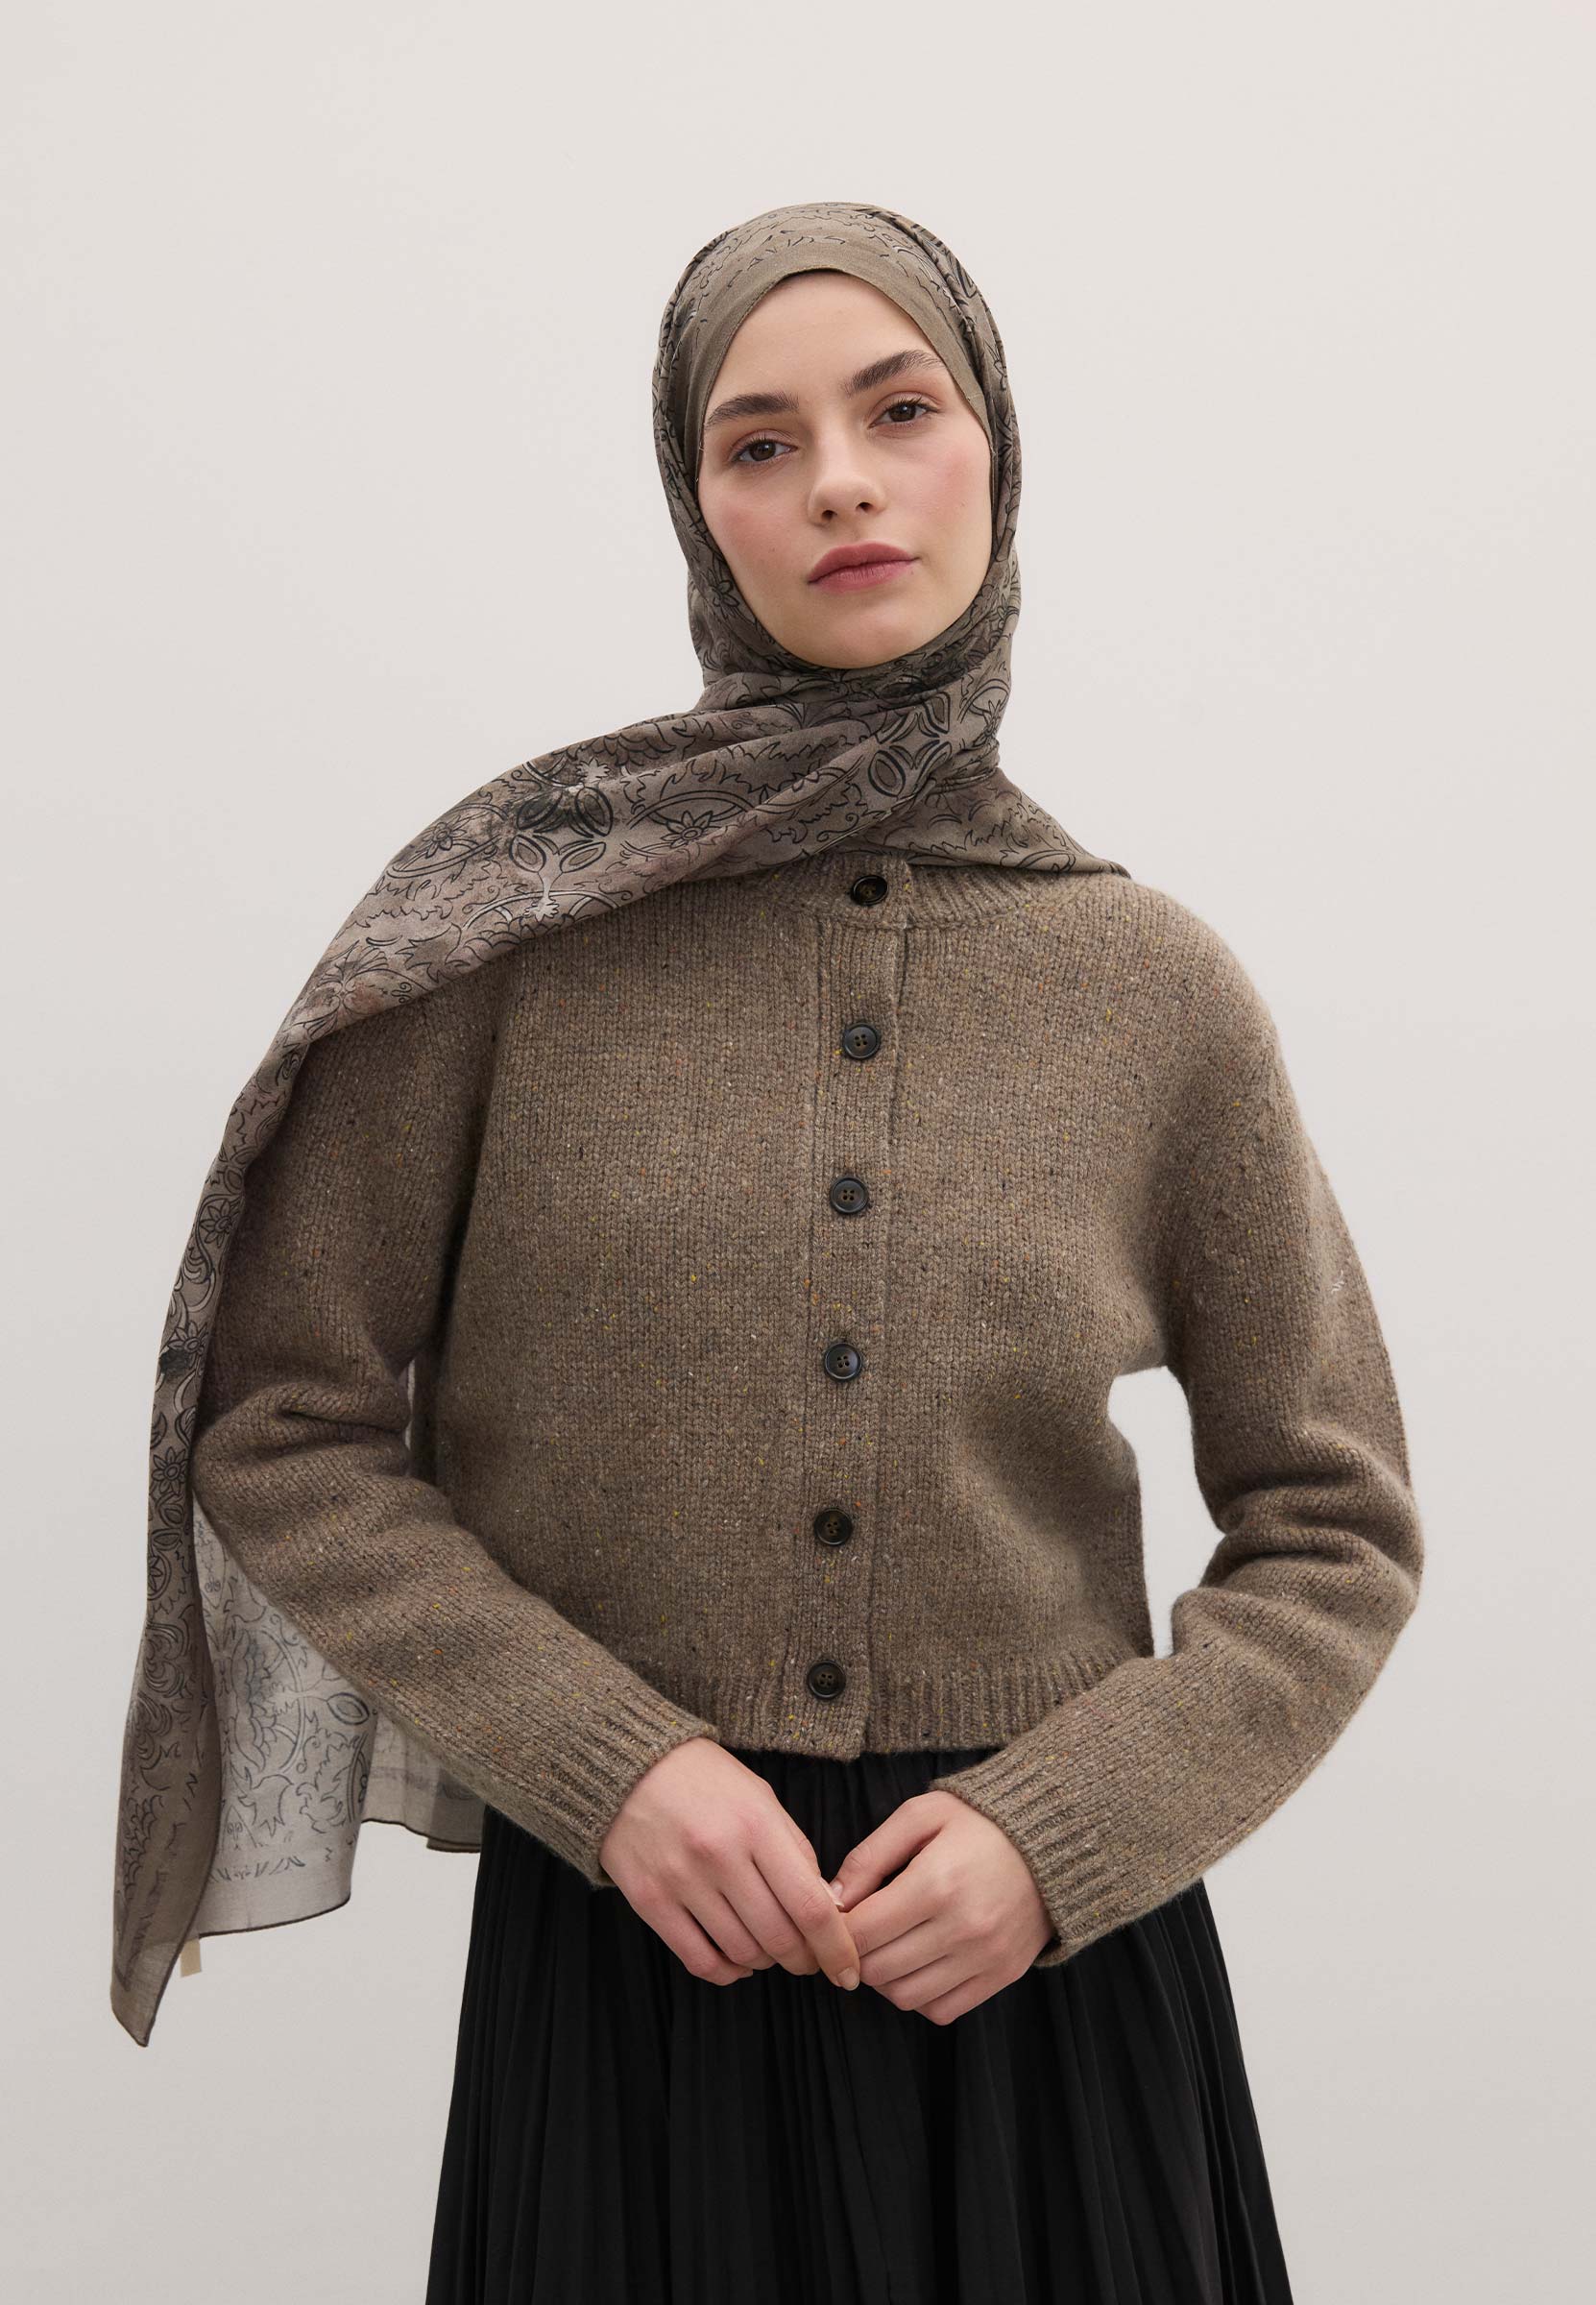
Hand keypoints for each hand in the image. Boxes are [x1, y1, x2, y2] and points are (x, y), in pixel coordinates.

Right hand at [599, 1738, 862, 1992]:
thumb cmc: (706, 1781)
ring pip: (742, 1953)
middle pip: (779, 1937)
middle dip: (804, 1960)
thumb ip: (796, 1851)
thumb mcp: (761, 1798)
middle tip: (810, 1960)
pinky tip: (738, 1961)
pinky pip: (699, 1960)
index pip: (810, 1906)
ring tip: (771, 1950)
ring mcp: (681, 1880)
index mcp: (756, 1824)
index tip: (848, 1971)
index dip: (836, 1947)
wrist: (629, 1766)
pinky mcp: (650, 1900)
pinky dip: (728, 1972)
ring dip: (767, 1963)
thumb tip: (829, 1909)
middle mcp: (719, 1854)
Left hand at [827, 1790, 1054, 2022]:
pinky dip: (920, 1996)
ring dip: (884, 1979)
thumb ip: (870, 1856)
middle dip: (856, 1955)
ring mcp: (984, 1957)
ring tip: (888, 1948)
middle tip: (860, 1933)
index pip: (862, 1933)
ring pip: (906, 1997)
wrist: (1053, 1840)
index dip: (836, 1930)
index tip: (837, 1919)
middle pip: (878, 1970)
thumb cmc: (979, 1822)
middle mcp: (962, 1928)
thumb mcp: (921, 1816)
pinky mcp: (1001, 1975)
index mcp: (936, 1883)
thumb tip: (832, 1899)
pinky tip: (919, 1964)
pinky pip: (942, 2010)